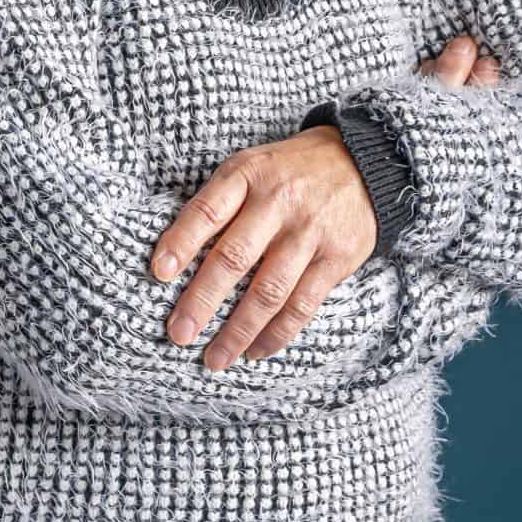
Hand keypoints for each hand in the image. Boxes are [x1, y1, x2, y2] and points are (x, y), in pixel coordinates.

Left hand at [150, 28, 500, 368]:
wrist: (362, 163)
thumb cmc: (288, 172)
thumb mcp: (250, 166)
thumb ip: (218, 203)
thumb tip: (173, 255)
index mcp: (247, 175)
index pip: (207, 211)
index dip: (181, 242)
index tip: (159, 273)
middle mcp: (278, 202)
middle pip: (234, 258)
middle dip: (202, 300)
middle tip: (178, 333)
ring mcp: (310, 232)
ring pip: (269, 291)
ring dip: (239, 330)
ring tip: (215, 358)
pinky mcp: (337, 258)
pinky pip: (303, 304)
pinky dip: (277, 333)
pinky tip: (256, 351)